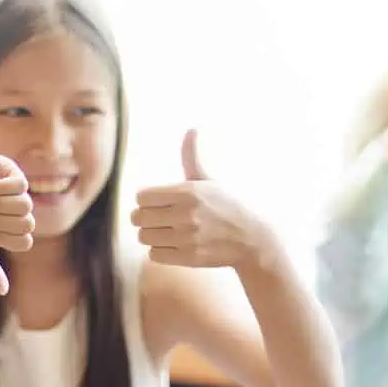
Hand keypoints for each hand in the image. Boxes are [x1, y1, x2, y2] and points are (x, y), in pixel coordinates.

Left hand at [131, 130, 282, 270]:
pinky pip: (154, 255)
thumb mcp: (208, 180)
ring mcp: (187, 237)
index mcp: (188, 192)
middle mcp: (186, 214)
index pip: (141, 197)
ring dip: (152, 235)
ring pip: (144, 237)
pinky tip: (174, 245)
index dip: (146, 200)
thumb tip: (192, 129)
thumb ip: (191, 157)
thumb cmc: (225, 205)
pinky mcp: (188, 257)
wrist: (250, 239)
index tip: (158, 203)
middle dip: (145, 218)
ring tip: (167, 232)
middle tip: (160, 219)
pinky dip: (160, 251)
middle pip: (138, 217)